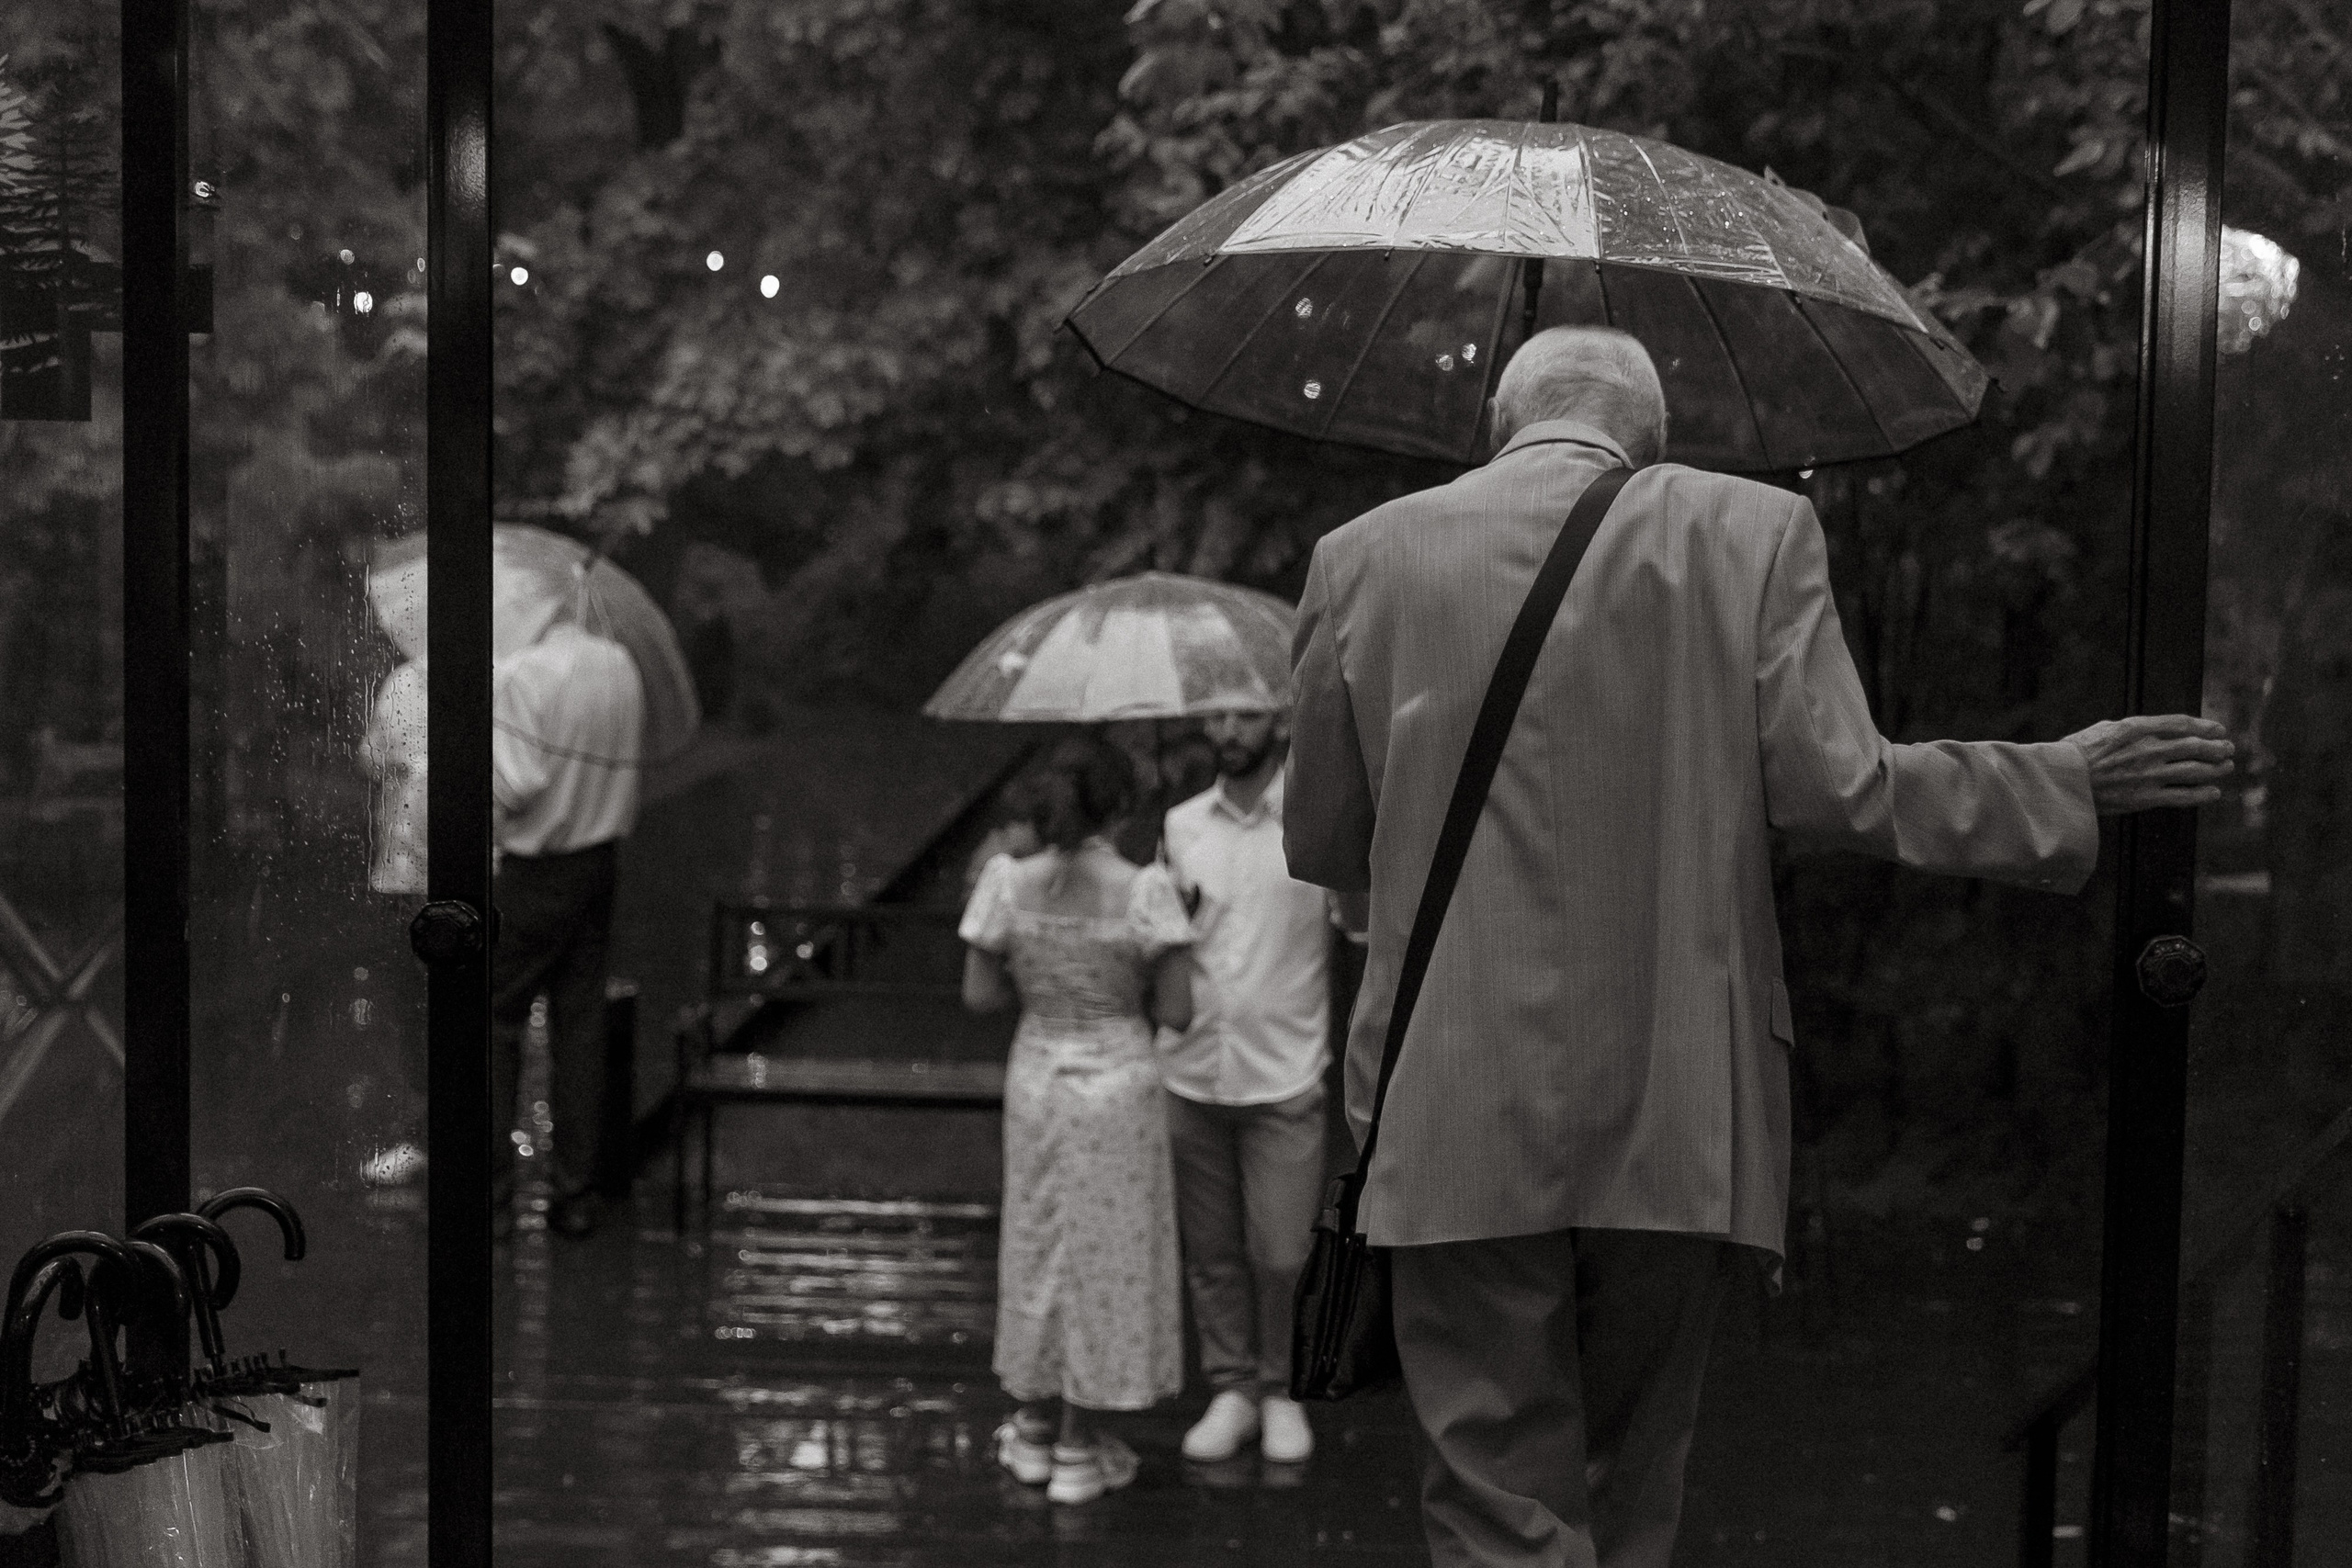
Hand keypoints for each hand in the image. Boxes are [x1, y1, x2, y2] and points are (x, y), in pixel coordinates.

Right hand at [2062, 714, 2235, 815]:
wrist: (2060, 781)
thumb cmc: (2076, 754)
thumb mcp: (2103, 730)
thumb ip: (2131, 729)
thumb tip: (2151, 729)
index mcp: (2135, 728)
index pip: (2180, 723)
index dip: (2203, 725)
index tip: (2217, 728)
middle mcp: (2146, 750)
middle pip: (2193, 746)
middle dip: (2216, 747)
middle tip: (2228, 748)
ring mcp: (2148, 775)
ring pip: (2194, 771)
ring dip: (2215, 768)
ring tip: (2226, 767)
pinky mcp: (2144, 798)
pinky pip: (2182, 796)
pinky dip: (2201, 794)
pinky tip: (2213, 792)